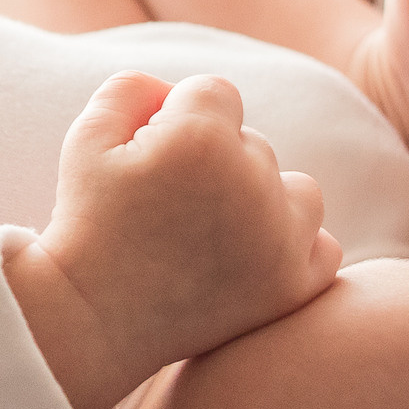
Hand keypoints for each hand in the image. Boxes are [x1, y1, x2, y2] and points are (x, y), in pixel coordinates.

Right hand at [15, 72, 340, 408]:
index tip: (149, 160)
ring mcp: (280, 239)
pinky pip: (322, 245)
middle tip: (166, 209)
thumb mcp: (87, 137)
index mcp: (200, 138)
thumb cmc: (86, 222)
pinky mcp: (293, 287)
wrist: (91, 320)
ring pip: (296, 189)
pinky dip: (292, 249)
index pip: (214, 92)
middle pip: (253, 142)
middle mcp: (251, 183)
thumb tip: (179, 91)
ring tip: (209, 232)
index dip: (176, 119)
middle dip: (215, 161)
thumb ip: (134, 88)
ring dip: (263, 200)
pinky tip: (244, 260)